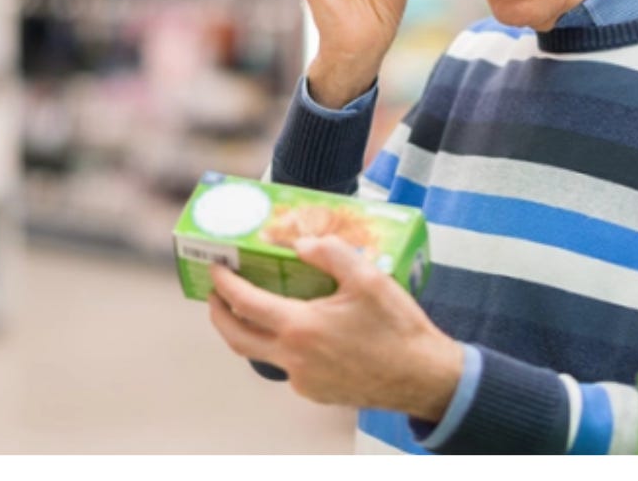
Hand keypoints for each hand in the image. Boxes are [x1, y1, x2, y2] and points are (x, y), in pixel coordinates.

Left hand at [207, 235, 462, 422]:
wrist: (422, 377)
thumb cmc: (397, 327)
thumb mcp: (368, 278)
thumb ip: (330, 253)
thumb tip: (300, 244)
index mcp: (300, 328)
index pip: (244, 303)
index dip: (224, 283)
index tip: (216, 268)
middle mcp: (293, 359)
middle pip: (236, 338)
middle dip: (218, 314)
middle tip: (215, 294)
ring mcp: (303, 380)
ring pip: (261, 355)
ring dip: (250, 332)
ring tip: (255, 310)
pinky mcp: (316, 393)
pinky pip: (288, 367)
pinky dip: (283, 347)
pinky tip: (302, 332)